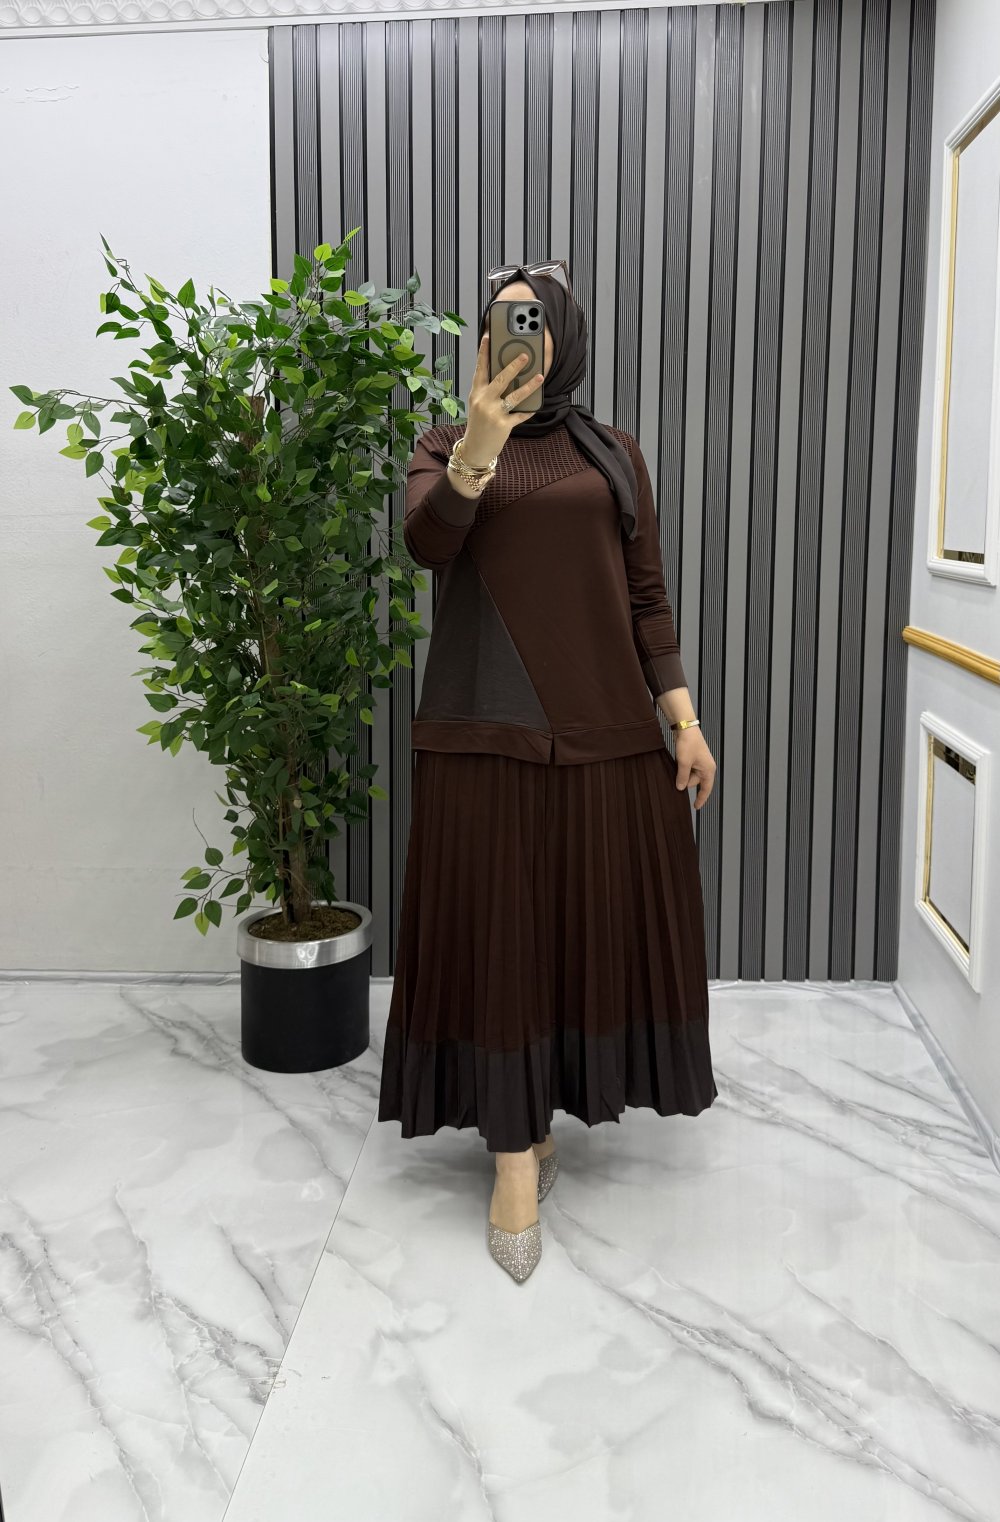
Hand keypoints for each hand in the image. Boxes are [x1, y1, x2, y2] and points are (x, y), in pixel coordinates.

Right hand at [461, 333, 544, 464]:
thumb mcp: (478, 404)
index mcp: (476, 393)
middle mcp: (484, 401)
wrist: (475, 450)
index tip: (488, 337)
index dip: (484, 353)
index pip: (480, 369)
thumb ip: (488, 390)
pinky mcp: (503, 426)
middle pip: (501, 379)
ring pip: (514, 396)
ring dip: (529, 386)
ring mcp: (494, 414)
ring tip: (540, 377)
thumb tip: (507, 374)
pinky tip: (535, 405)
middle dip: (514, 366)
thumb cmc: (478, 424)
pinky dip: (528, 410)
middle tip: (526, 355)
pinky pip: (520, 415)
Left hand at [674, 729, 715, 809]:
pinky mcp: (693, 759)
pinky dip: (682, 769)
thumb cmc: (688, 743)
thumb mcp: (684, 763)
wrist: (686, 728)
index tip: (695, 807)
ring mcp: (700, 763)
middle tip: (679, 771)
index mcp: (708, 770)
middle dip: (685, 780)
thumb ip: (683, 777)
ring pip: (689, 776)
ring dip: (682, 773)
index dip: (701, 799)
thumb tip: (681, 788)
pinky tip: (677, 762)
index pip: (706, 789)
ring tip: (678, 762)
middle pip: (695, 782)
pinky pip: (687, 769)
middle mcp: (706, 767)